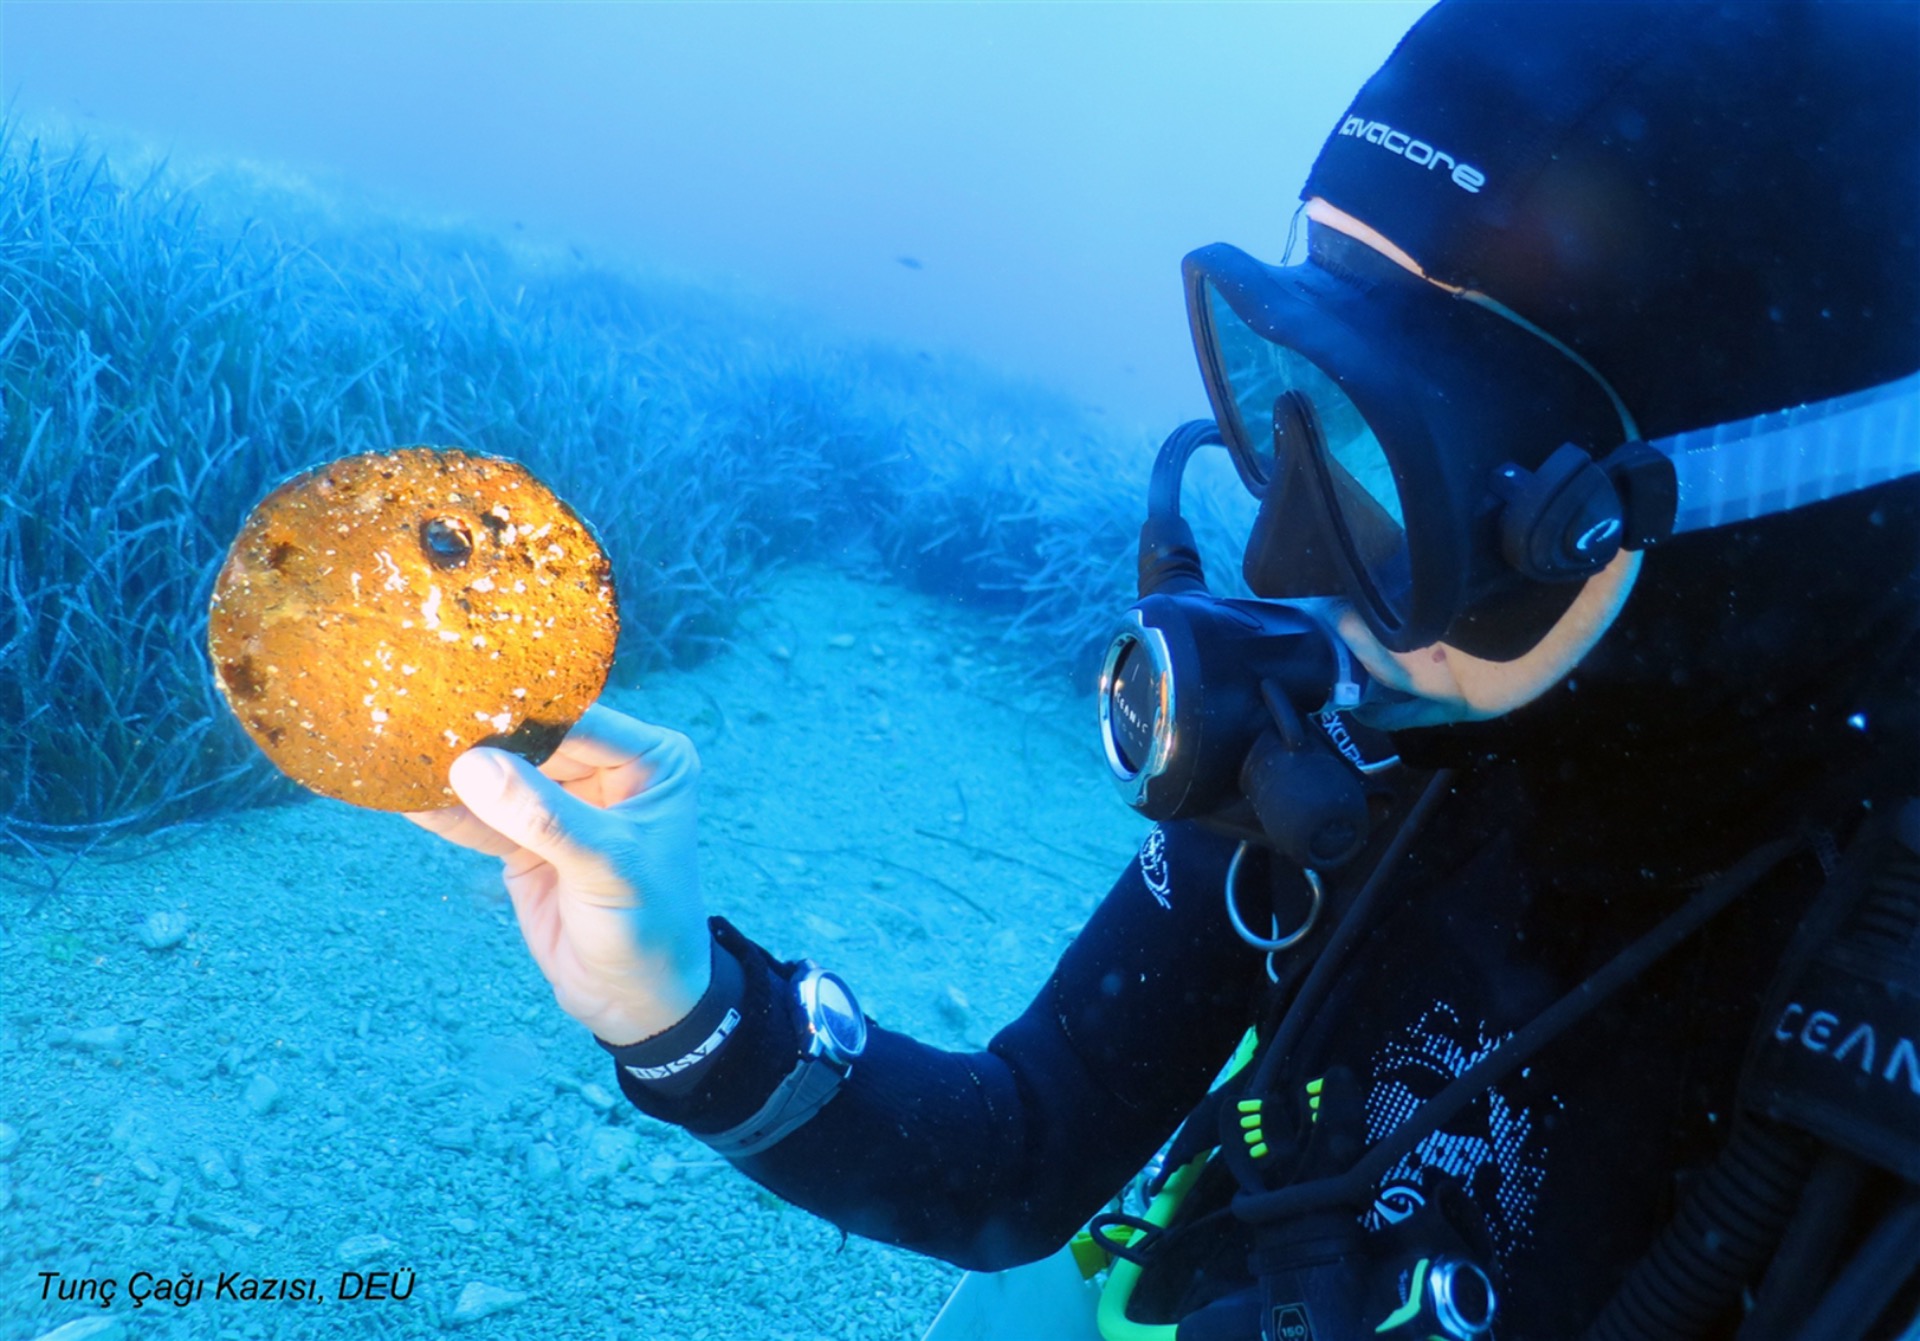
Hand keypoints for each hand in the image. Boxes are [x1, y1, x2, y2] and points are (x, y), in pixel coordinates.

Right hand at [406, 704, 709, 1045]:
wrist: (636, 1000)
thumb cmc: (648, 926)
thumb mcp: (606, 866)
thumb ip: (543, 817)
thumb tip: (472, 766)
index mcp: (649, 759)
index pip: (578, 720)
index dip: (522, 711)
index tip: (460, 698)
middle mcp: (608, 770)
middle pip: (533, 741)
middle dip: (480, 738)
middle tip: (416, 717)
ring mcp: (564, 804)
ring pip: (502, 777)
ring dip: (453, 773)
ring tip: (397, 748)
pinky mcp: (527, 840)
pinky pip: (482, 819)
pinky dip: (446, 812)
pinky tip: (402, 794)